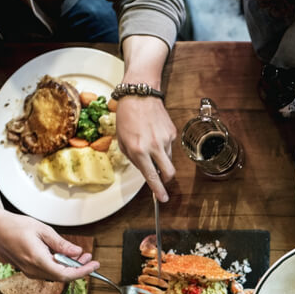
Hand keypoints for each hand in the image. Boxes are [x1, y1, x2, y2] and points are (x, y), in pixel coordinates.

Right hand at [0, 209, 97, 281]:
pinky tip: (64, 256)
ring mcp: (28, 271)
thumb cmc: (15, 226)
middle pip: (62, 276)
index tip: (94, 265)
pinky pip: (47, 272)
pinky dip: (59, 266)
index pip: (65, 274)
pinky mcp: (27, 269)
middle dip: (78, 268)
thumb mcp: (43, 230)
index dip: (82, 271)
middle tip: (89, 257)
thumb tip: (77, 252)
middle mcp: (32, 269)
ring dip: (69, 267)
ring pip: (55, 275)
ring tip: (80, 255)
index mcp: (37, 260)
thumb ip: (61, 244)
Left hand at [118, 34, 174, 201]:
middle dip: (166, 180)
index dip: (158, 190)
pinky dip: (163, 145)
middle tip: (162, 179)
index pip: (151, 176)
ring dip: (161, 159)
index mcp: (139, 150)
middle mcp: (154, 146)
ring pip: (168, 159)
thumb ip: (133, 157)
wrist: (140, 94)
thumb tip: (145, 170)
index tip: (162, 199)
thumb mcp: (122, 140)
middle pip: (169, 173)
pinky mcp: (172, 132)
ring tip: (150, 144)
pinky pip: (170, 146)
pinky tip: (154, 133)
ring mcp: (166, 139)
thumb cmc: (127, 116)